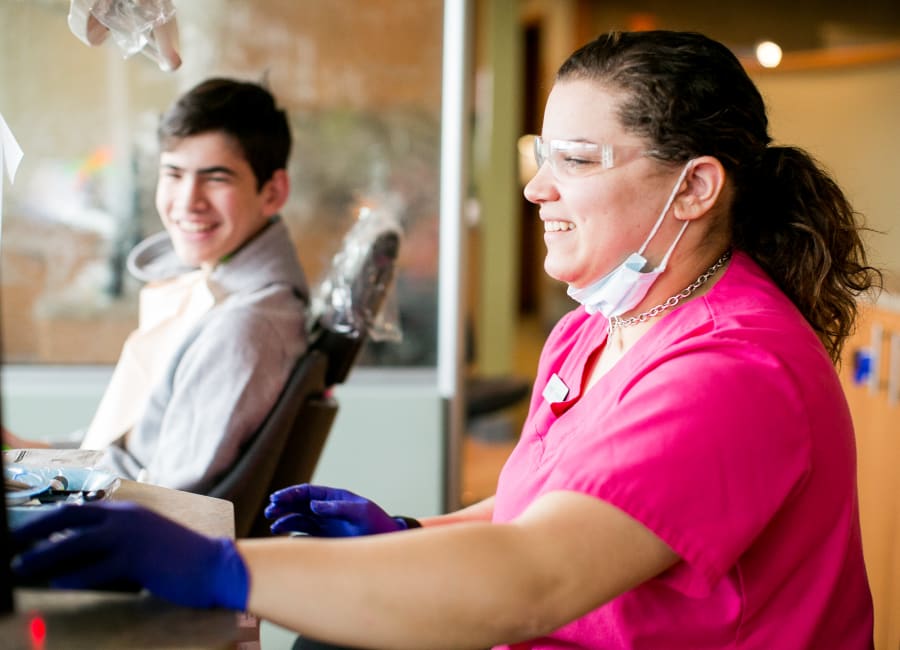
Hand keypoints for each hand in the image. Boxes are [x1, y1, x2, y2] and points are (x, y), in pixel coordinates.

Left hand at [11, 502, 247, 609]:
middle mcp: (125, 518)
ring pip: (76, 543)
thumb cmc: (178, 558)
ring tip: (19, 568)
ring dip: (43, 556)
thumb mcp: (143, 541)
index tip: (19, 535)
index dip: (42, 521)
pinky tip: (58, 583)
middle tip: (8, 547)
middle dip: (32, 532)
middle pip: (68, 518)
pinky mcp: (139, 559)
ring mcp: (132, 536)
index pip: (74, 509)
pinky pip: (99, 568)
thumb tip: (70, 557)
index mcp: (125, 511)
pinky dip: (76, 576)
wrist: (215, 564)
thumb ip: (112, 543)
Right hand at [265, 483, 411, 536]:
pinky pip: (305, 538)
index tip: (276, 498)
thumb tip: (313, 505)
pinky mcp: (326, 542)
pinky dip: (294, 538)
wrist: (387, 542)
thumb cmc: (377, 522)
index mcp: (333, 498)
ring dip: (285, 522)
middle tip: (269, 511)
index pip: (307, 492)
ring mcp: (325, 526)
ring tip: (274, 527)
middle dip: (283, 507)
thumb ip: (337, 508)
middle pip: (299, 506)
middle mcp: (326, 511)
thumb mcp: (360, 511)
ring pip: (298, 522)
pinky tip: (287, 540)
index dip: (291, 494)